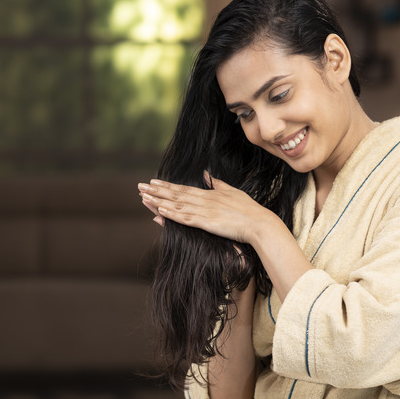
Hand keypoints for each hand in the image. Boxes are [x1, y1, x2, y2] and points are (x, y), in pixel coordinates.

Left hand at [138, 172, 278, 243]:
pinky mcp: (207, 222)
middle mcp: (204, 200)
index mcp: (209, 194)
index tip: (152, 181)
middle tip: (139, 186)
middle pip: (176, 194)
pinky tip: (159, 210)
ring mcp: (204, 211)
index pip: (183, 188)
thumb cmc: (249, 210)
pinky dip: (171, 213)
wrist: (259, 223)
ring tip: (143, 196)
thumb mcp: (233, 192)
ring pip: (176, 204)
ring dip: (158, 200)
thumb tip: (208, 175)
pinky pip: (185, 217)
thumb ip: (218, 184)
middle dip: (156, 190)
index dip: (166, 185)